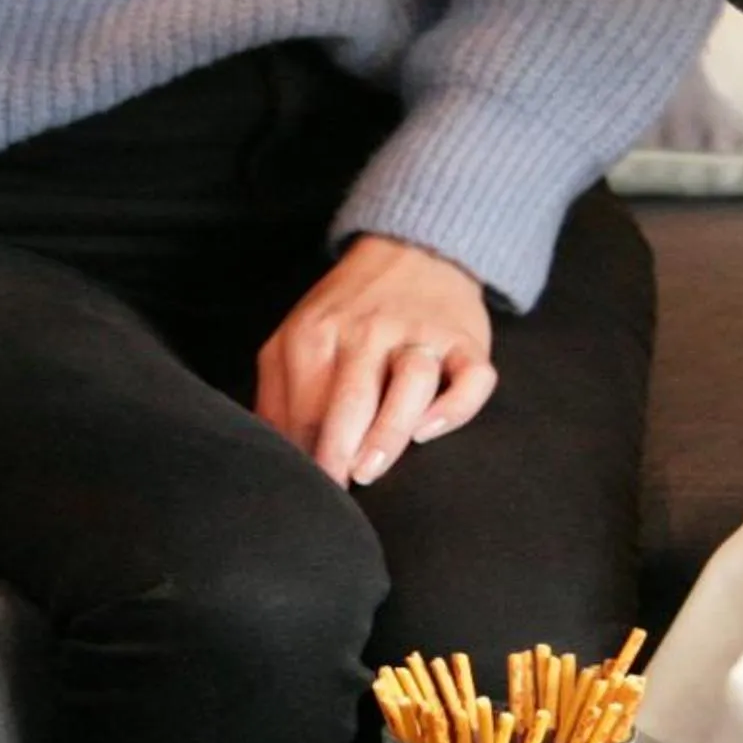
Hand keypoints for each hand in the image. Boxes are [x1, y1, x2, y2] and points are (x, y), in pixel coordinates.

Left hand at [256, 238, 497, 487]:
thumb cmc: (349, 313)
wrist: (411, 251)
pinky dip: (454, 406)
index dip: (301, 452)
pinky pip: (471, 378)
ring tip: (370, 468)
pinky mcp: (466, 341)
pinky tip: (429, 430)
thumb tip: (271, 454)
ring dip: (389, 429)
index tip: (301, 488)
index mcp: (318, 333)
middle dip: (337, 448)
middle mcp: (370, 330)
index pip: (304, 403)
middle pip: (352, 396)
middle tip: (332, 491)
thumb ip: (280, 391)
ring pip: (412, 383)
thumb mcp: (299, 335)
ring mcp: (421, 334)